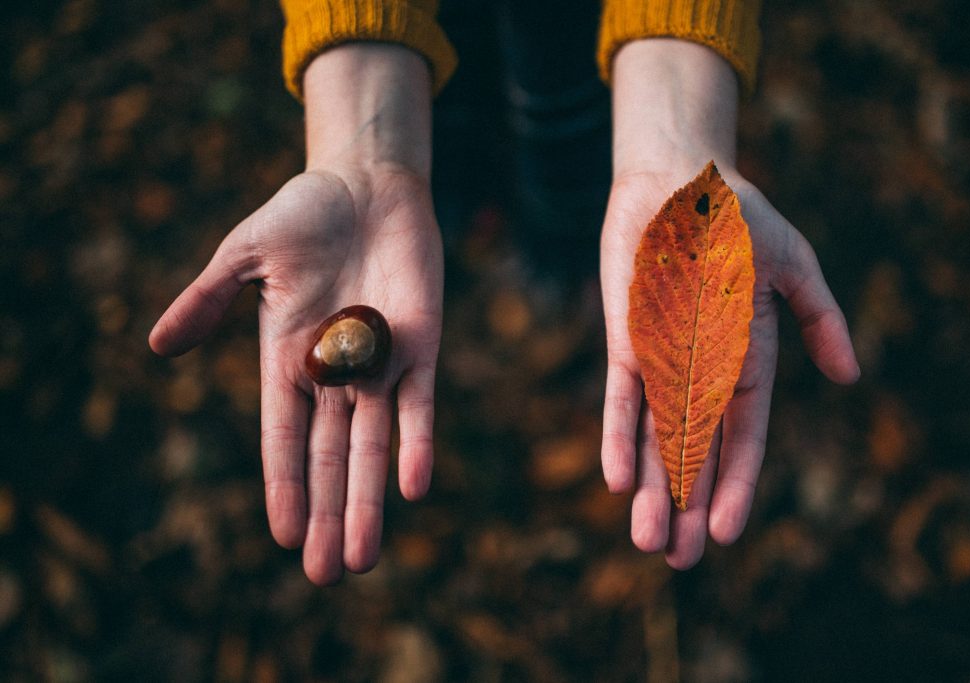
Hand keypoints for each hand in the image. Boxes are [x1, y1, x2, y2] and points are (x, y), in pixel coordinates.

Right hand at [149, 45, 440, 583]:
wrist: (366, 185)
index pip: (284, 438)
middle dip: (327, 514)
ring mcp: (380, 365)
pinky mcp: (421, 346)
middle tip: (324, 575)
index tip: (282, 536)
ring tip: (361, 557)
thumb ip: (208, 300)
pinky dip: (417, 444)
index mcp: (288, 360)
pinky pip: (420, 404)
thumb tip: (157, 346)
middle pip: (330, 458)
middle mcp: (336, 375)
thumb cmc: (302, 215)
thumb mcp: (245, 257)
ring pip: (374, 447)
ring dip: (367, 501)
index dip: (284, 486)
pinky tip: (411, 488)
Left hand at [600, 40, 859, 568]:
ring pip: (655, 436)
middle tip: (680, 561)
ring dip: (652, 488)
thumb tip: (851, 376)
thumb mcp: (794, 266)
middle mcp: (700, 369)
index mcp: (746, 359)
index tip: (728, 532)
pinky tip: (617, 479)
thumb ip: (821, 319)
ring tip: (648, 541)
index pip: (742, 436)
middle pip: (694, 450)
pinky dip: (618, 435)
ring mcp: (660, 357)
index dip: (736, 484)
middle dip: (687, 504)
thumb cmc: (739, 218)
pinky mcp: (625, 339)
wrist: (680, 178)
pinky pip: (622, 395)